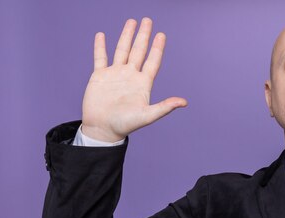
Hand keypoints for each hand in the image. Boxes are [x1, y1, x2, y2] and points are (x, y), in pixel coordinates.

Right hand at [81, 17, 186, 141]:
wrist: (103, 129)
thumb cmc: (125, 125)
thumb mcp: (147, 115)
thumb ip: (164, 107)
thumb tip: (184, 102)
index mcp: (143, 83)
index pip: (152, 61)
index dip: (157, 48)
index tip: (162, 34)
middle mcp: (130, 76)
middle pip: (138, 51)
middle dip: (143, 36)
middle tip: (148, 20)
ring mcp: (115, 75)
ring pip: (122, 50)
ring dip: (126, 36)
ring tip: (131, 22)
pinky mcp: (100, 76)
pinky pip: (100, 57)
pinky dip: (100, 46)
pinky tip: (102, 35)